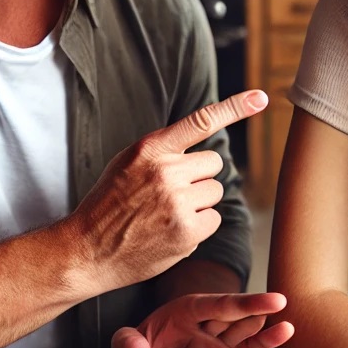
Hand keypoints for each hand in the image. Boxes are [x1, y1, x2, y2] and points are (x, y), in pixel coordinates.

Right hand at [68, 90, 268, 290]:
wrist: (88, 251)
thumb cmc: (109, 205)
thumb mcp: (127, 164)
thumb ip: (162, 151)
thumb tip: (203, 148)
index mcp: (150, 149)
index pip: (200, 121)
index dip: (234, 108)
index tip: (260, 97)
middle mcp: (166, 171)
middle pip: (214, 164)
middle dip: (200, 177)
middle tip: (171, 193)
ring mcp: (177, 202)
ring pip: (215, 192)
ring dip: (198, 204)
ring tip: (165, 214)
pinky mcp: (187, 231)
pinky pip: (213, 219)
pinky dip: (198, 227)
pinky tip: (170, 232)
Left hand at [111, 292, 294, 347]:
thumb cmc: (140, 346)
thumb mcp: (128, 344)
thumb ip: (128, 344)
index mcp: (189, 309)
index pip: (223, 305)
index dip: (248, 303)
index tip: (276, 301)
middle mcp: (210, 321)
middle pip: (239, 316)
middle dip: (254, 313)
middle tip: (268, 315)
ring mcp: (220, 340)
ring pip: (249, 329)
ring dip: (264, 329)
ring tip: (284, 327)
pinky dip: (267, 342)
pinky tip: (286, 332)